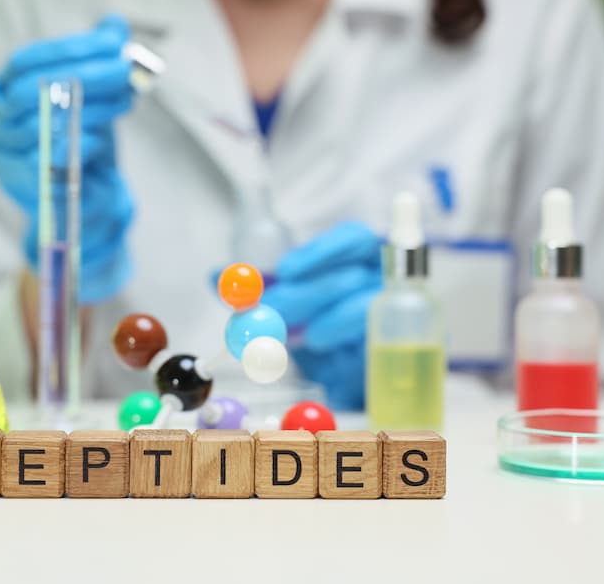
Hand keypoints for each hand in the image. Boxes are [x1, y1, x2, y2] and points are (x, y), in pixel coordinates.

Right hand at [0, 15, 134, 302]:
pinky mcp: (23, 185)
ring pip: (45, 122)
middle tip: (125, 69)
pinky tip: (103, 137)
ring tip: (126, 100)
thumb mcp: (92, 94)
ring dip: (92, 108)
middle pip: (35, 89)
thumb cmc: (82, 139)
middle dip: (86, 75)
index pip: (28, 61)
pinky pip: (51, 158)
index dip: (70, 48)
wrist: (81, 201)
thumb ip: (98, 57)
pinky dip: (81, 143)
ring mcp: (5, 155)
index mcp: (5, 91)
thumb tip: (115, 23)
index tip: (112, 42)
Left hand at [261, 221, 382, 408]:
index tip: (284, 270)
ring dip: (328, 320)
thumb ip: (255, 284)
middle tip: (274, 306)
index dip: (321, 251)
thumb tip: (214, 274)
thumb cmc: (315, 316)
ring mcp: (390, 311)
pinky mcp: (389, 344)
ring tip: (303, 334)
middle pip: (353, 274)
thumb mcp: (283, 295)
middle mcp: (379, 277)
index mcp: (358, 255)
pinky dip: (340, 344)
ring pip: (365, 306)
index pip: (354, 238)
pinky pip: (369, 339)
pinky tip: (320, 345)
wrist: (343, 365)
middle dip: (309, 291)